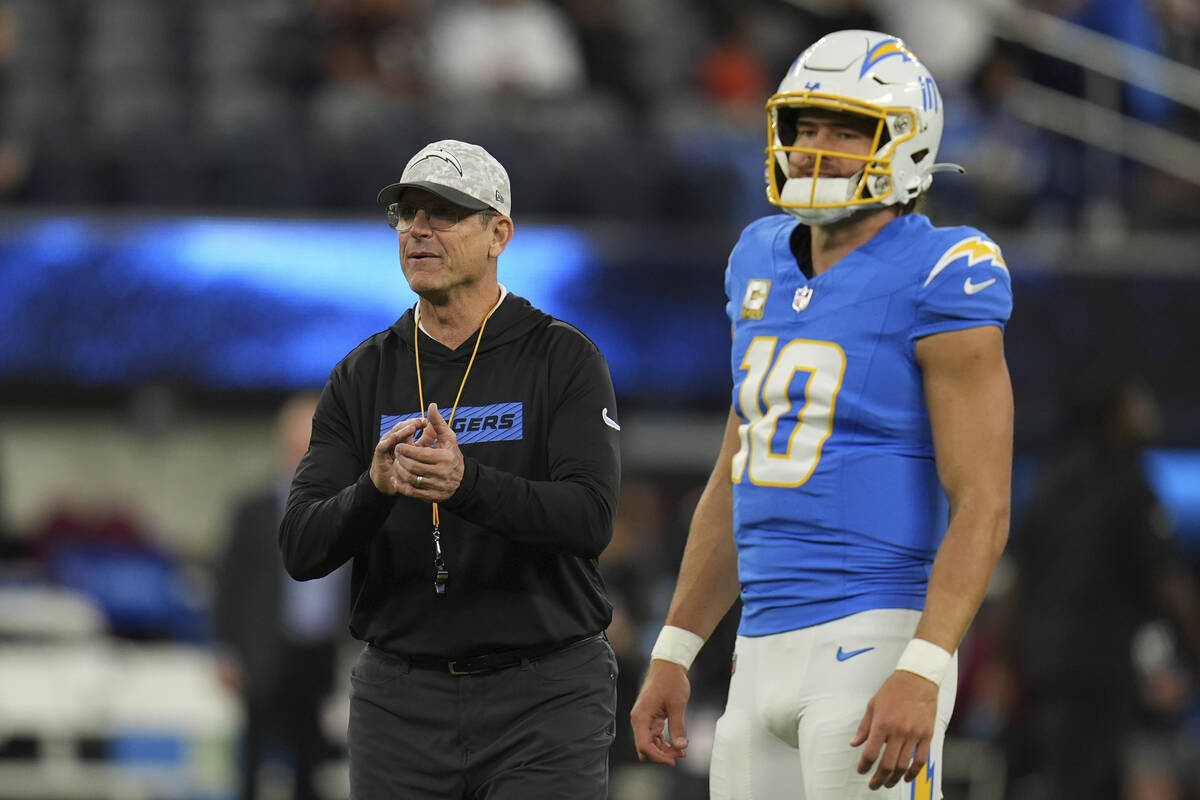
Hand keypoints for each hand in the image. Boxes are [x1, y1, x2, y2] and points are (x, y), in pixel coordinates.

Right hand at [369, 417, 426, 494]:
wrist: (391, 484)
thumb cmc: (404, 468)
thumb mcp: (418, 452)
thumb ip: (426, 439)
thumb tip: (434, 427)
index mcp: (403, 438)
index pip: (409, 426)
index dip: (417, 422)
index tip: (426, 422)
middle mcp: (393, 440)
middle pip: (401, 427)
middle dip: (411, 423)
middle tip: (420, 422)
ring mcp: (385, 446)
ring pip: (393, 434)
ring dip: (402, 430)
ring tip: (412, 427)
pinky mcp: (379, 455)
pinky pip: (382, 446)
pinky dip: (388, 441)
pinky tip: (395, 437)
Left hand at [392, 403, 464, 501]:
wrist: (463, 481)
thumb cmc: (453, 456)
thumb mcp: (449, 438)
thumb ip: (438, 423)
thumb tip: (431, 406)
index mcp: (444, 457)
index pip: (420, 454)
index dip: (406, 449)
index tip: (399, 445)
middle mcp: (441, 473)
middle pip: (413, 467)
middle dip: (400, 459)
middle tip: (396, 454)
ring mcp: (436, 486)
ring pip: (411, 480)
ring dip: (399, 472)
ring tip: (397, 464)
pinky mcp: (431, 496)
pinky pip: (412, 492)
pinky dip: (401, 486)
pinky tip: (397, 479)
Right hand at [630, 659, 691, 765]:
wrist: (668, 665)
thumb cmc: (670, 680)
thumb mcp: (677, 704)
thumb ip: (678, 726)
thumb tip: (680, 746)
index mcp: (641, 716)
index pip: (644, 745)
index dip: (658, 757)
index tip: (673, 760)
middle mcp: (639, 719)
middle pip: (644, 748)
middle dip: (661, 755)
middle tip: (679, 753)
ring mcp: (644, 719)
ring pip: (649, 744)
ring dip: (663, 750)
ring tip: (681, 750)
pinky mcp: (651, 718)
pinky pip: (654, 736)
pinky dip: (664, 742)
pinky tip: (677, 744)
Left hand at [851, 670, 938, 789]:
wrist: (918, 678)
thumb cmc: (894, 689)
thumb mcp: (873, 705)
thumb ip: (864, 727)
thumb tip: (855, 743)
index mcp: (882, 724)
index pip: (871, 753)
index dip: (864, 766)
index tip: (861, 771)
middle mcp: (898, 731)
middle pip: (887, 764)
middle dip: (878, 779)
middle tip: (873, 785)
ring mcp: (914, 734)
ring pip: (903, 765)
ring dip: (894, 778)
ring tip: (887, 783)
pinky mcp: (927, 735)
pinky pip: (921, 759)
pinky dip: (913, 772)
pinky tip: (906, 777)